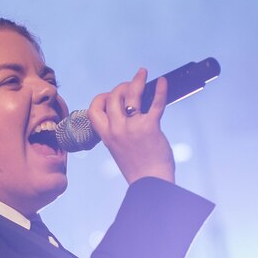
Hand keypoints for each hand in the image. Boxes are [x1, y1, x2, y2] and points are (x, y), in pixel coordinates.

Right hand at [87, 68, 174, 184]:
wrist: (151, 183)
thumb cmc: (138, 169)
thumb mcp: (118, 150)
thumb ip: (118, 133)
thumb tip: (127, 114)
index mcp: (106, 136)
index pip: (94, 109)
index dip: (101, 98)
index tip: (110, 96)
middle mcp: (116, 130)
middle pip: (113, 97)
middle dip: (122, 87)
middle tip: (132, 86)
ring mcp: (132, 128)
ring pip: (131, 95)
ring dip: (137, 81)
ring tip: (143, 73)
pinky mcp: (150, 127)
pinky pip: (156, 103)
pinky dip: (161, 90)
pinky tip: (163, 82)